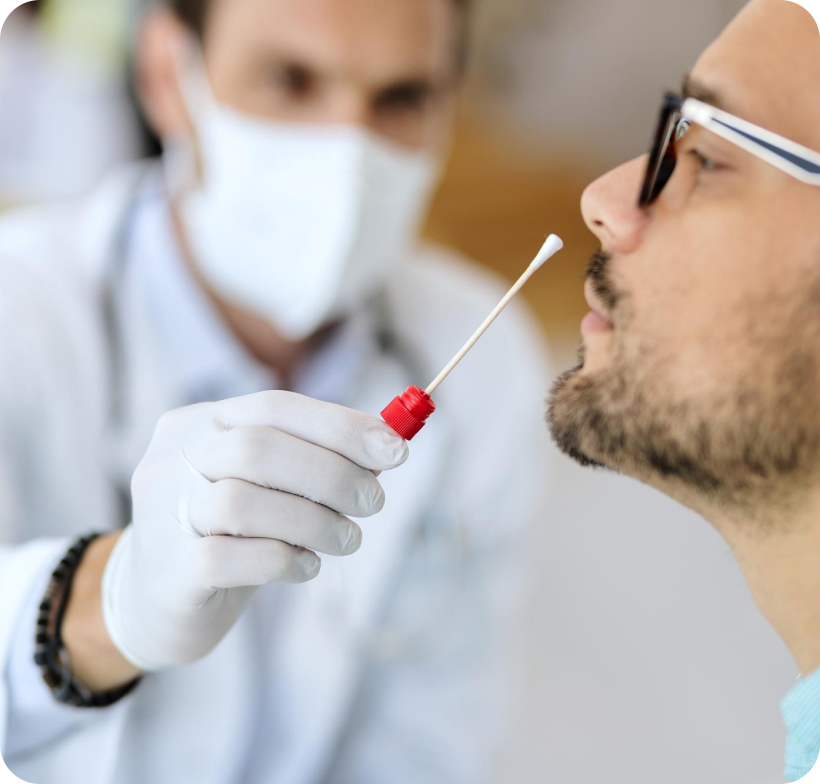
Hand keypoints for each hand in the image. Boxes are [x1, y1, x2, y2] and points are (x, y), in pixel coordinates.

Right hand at [101, 391, 407, 670]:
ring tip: (346, 538)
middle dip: (332, 474)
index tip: (395, 449)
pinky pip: (231, 558)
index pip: (274, 407)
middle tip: (373, 501)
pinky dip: (284, 561)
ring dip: (314, 521)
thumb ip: (315, 459)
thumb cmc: (229, 531)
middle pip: (258, 448)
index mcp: (200, 423)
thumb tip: (387, 446)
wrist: (157, 599)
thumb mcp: (267, 484)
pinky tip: (305, 566)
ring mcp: (164, 513)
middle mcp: (173, 459)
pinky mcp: (170, 570)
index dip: (340, 426)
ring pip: (243, 503)